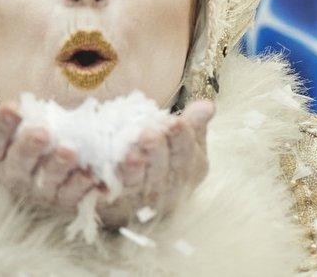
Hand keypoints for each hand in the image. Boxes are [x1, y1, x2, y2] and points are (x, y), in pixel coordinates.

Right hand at [0, 67, 97, 211]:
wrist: (37, 181)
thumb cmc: (11, 144)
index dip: (0, 126)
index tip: (11, 106)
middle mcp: (15, 175)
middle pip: (20, 162)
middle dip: (30, 147)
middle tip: (41, 132)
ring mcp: (41, 190)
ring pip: (50, 179)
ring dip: (60, 166)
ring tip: (71, 150)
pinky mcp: (68, 200)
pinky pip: (79, 194)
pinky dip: (88, 183)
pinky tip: (96, 171)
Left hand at [95, 100, 213, 227]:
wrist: (135, 197)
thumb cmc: (164, 162)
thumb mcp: (183, 142)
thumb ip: (193, 125)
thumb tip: (208, 106)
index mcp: (192, 170)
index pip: (189, 154)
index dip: (181, 139)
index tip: (173, 122)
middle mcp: (174, 190)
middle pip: (167, 172)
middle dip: (158, 152)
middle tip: (148, 134)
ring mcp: (148, 203)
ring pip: (144, 186)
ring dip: (136, 170)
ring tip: (129, 154)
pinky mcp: (123, 210)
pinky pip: (120, 198)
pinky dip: (115, 185)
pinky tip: (109, 173)